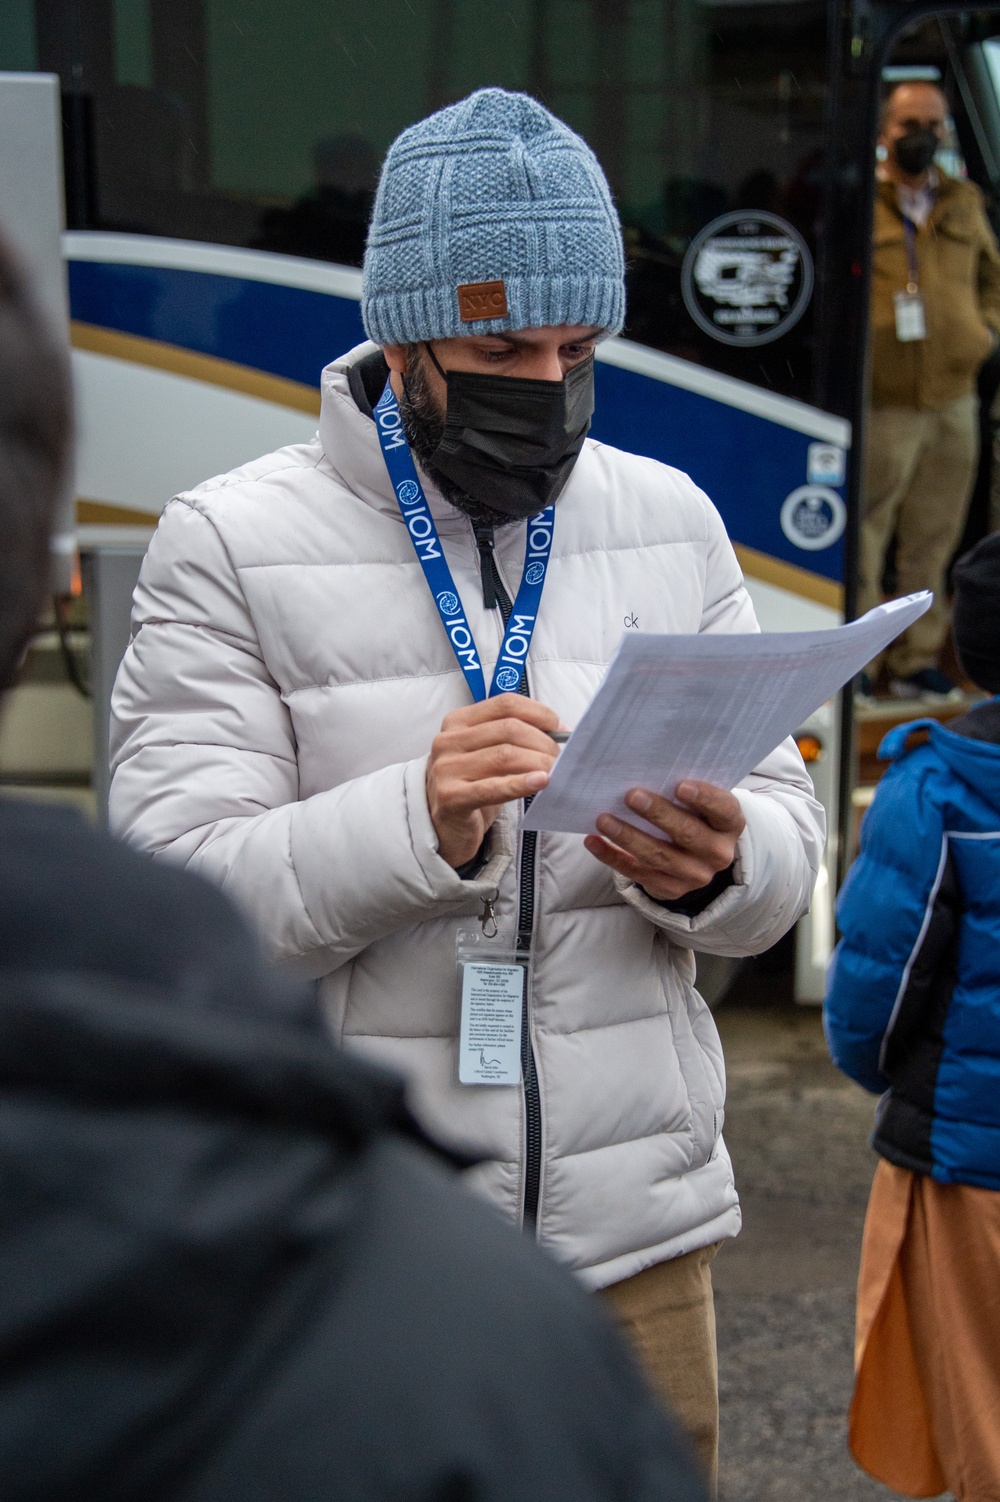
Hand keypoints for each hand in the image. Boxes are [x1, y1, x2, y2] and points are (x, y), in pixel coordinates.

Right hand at [427, 694, 561, 867]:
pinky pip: (492, 787)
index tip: (561, 729)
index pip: (505, 704)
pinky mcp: (450, 797)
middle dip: (543, 741)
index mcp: (458, 721)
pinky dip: (520, 784)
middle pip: (508, 729)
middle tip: (563, 757)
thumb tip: (559, 733)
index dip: (539, 713)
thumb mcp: (487, 755)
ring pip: (504, 755)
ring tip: (558, 772)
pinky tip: (541, 782)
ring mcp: (446, 768)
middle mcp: (448, 740)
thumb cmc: (472, 786)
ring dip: (538, 762)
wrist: (444, 826)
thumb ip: (513, 739)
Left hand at [583, 781, 745, 901]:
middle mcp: (717, 853)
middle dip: (658, 814)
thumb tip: (643, 767)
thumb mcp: (700, 804)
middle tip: (631, 795)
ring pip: (659, 856)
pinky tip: (593, 841)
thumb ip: (683, 789)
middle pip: (688, 834)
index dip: (704, 798)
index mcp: (729, 824)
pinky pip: (638, 874)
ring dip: (628, 836)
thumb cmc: (693, 816)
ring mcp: (695, 875)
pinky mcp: (670, 889)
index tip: (679, 785)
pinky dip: (612, 857)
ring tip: (603, 819)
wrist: (696, 859)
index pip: (723, 809)